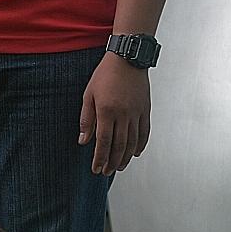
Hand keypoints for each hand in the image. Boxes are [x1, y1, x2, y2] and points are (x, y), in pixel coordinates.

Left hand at [79, 52, 151, 174]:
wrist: (127, 59)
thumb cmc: (105, 75)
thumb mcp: (88, 94)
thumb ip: (86, 118)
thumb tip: (84, 140)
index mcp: (107, 111)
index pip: (104, 141)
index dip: (100, 157)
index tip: (96, 168)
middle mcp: (124, 115)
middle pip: (119, 146)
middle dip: (111, 162)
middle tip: (106, 172)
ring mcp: (137, 113)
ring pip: (133, 142)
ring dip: (125, 158)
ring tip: (118, 167)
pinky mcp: (146, 110)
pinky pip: (145, 132)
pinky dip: (140, 145)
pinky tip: (135, 153)